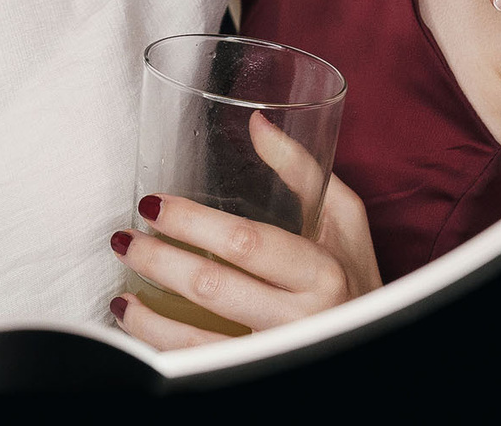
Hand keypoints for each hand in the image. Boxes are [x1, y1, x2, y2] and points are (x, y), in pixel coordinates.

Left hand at [110, 114, 380, 349]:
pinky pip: (203, 368)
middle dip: (158, 262)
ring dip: (148, 319)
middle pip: (214, 288)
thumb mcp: (344, 218)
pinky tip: (139, 329)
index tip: (153, 205)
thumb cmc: (355, 274)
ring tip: (120, 293)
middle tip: (123, 239)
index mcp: (321, 270)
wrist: (380, 342)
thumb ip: (301, 170)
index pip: (247, 242)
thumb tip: (255, 123)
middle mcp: (304, 318)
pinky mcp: (264, 378)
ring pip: (200, 343)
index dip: (192, 223)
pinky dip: (162, 350)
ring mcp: (280, 354)